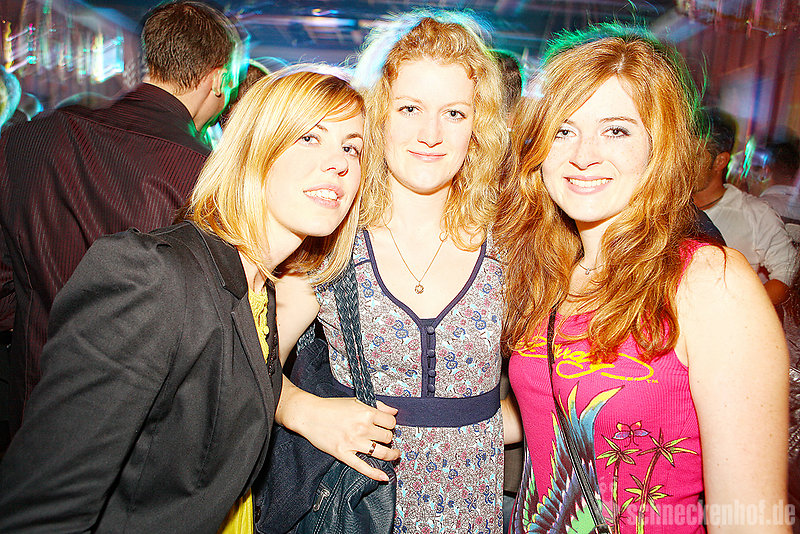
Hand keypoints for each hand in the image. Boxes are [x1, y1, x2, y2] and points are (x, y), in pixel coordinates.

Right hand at [276, 378, 399, 480]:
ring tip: (394, 455)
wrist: (309, 414)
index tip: (387, 427)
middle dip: (388, 438)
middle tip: (384, 438)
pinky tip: (384, 477)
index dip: (391, 425)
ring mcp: (353, 442)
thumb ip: (378, 406)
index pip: (391, 422)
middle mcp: (362, 428)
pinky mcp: (343, 454)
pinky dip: (375, 474)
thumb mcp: (356, 401)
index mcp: (366, 413)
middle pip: (388, 437)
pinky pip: (363, 467)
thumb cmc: (331, 407)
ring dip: (391, 455)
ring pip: (381, 452)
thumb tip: (394, 412)